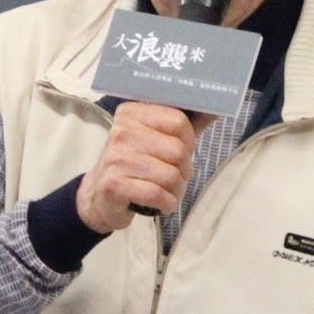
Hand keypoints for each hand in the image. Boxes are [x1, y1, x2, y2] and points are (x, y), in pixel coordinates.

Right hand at [76, 102, 202, 232]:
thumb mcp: (155, 139)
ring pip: (170, 176)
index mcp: (131, 114)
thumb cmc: (134, 164)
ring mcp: (116, 158)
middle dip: (184, 170)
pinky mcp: (115, 185)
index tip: (181, 152)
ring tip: (168, 192)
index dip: (188, 141)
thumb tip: (215, 109)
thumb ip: (182, 125)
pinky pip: (157, 194)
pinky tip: (163, 204)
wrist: (98, 195)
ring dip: (177, 190)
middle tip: (174, 176)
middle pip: (178, 150)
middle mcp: (122, 132)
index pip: (178, 121)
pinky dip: (167, 204)